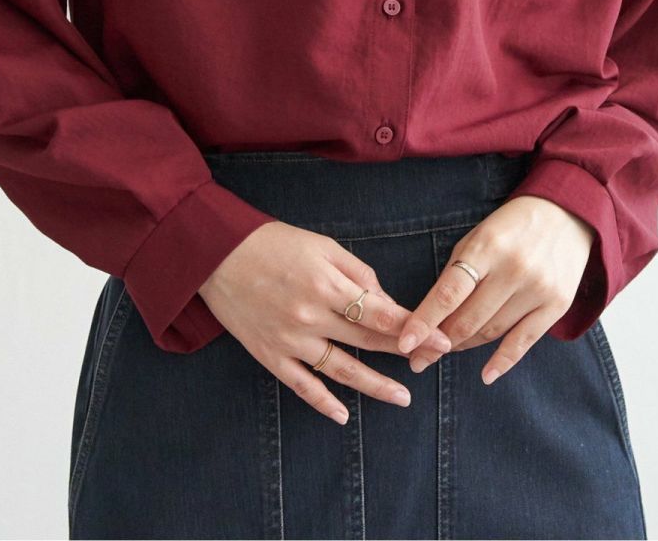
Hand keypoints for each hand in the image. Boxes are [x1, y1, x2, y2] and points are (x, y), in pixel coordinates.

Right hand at [197, 220, 452, 424]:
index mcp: (326, 283)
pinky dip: (322, 402)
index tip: (442, 338)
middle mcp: (310, 316)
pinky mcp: (269, 354)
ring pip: (340, 370)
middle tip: (434, 362)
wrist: (216, 254)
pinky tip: (342, 414)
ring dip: (374, 386)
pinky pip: (301, 384)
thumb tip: (384, 301)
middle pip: (367, 341)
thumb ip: (357, 272)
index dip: (413, 328)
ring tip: (403, 398)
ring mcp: (289, 340)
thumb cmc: (272, 243)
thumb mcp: (321, 244)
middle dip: (404, 352)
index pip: (380, 314)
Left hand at [395, 197, 594, 383]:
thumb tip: (431, 317)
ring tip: (443, 353)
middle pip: (469, 318)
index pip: (449, 292)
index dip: (425, 320)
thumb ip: (456, 274)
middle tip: (417, 357)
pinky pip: (525, 341)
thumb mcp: (477, 237)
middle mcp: (514, 269)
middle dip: (439, 341)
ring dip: (463, 347)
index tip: (404, 342)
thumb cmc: (510, 228)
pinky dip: (503, 361)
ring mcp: (538, 289)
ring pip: (492, 332)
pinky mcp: (558, 304)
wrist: (566, 214)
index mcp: (487, 246)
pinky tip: (486, 375)